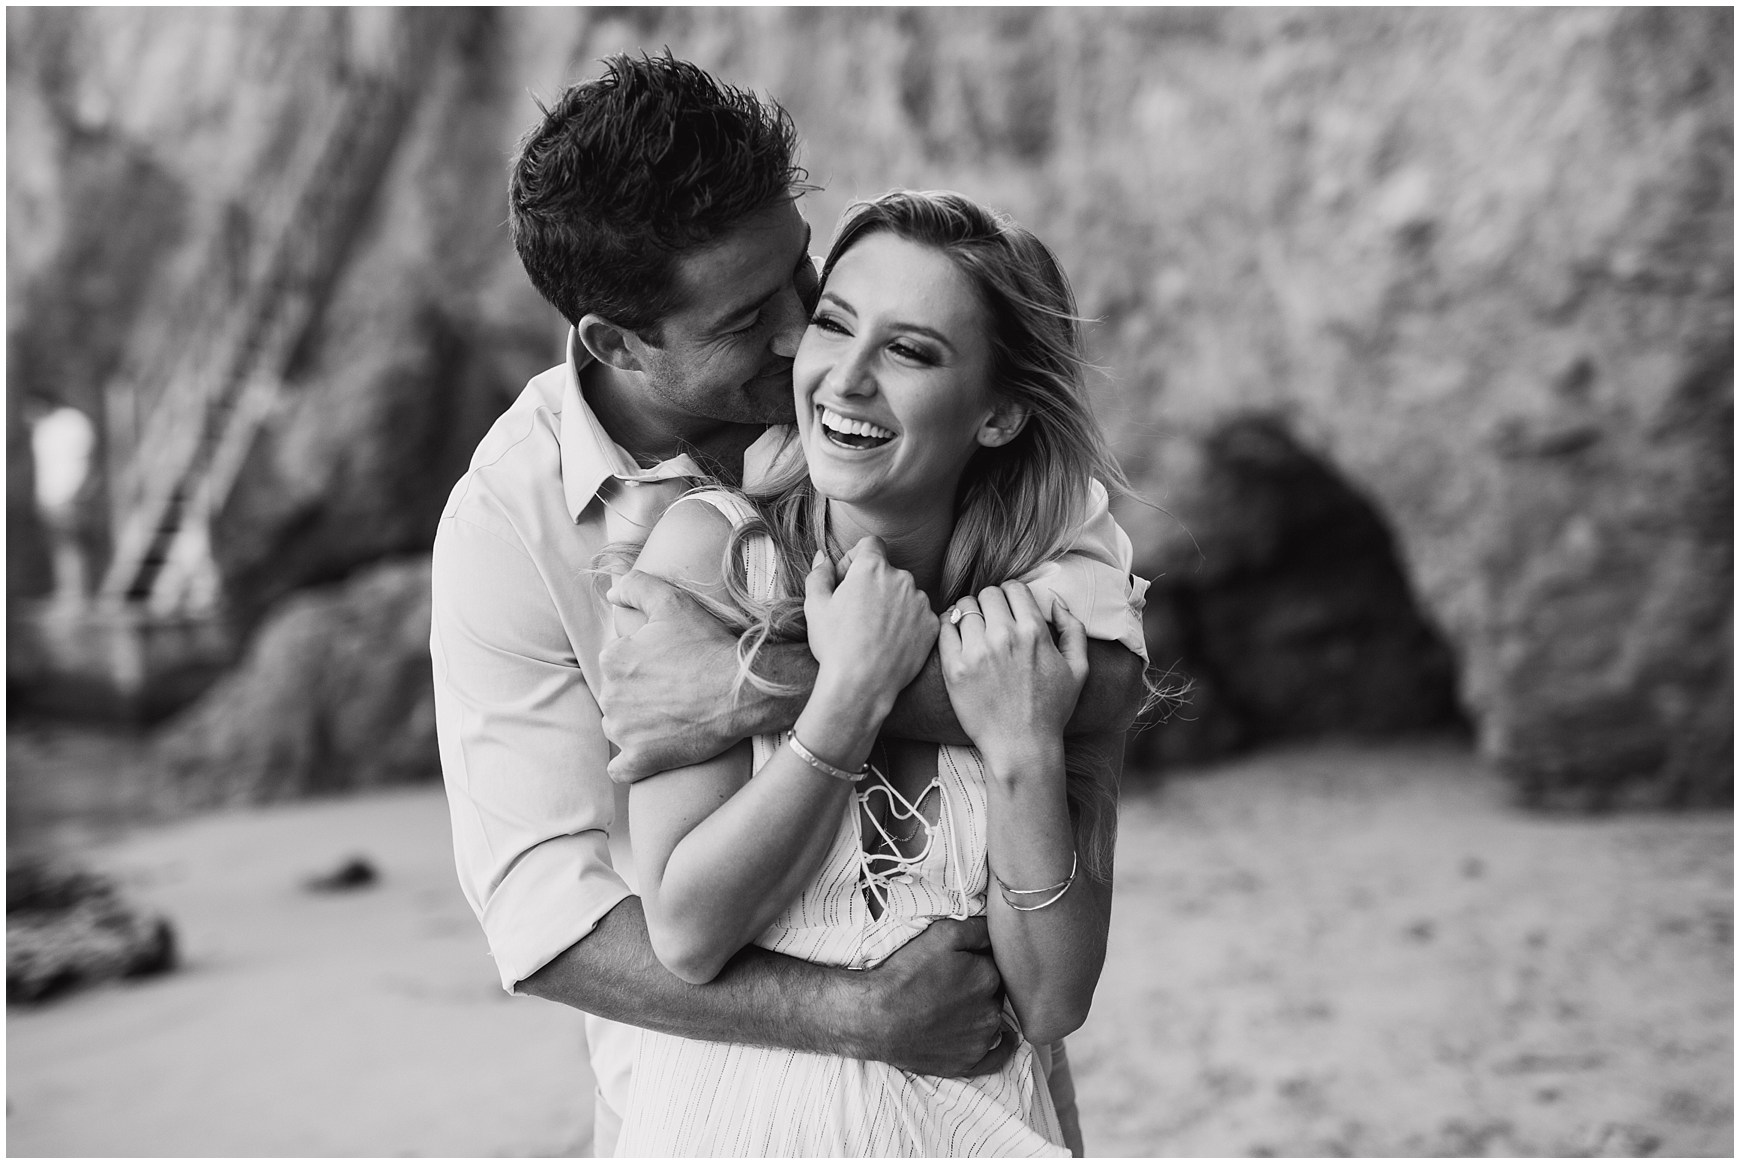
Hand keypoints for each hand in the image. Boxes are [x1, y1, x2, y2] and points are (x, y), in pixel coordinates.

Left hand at [600, 571, 750, 780]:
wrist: (741, 691)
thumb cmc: (709, 646)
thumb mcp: (674, 602)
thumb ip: (637, 587)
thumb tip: (612, 593)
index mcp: (613, 659)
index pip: (617, 663)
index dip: (642, 665)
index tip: (667, 667)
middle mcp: (610, 695)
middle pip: (617, 696)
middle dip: (637, 695)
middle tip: (672, 693)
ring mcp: (624, 731)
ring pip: (618, 728)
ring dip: (635, 726)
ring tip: (669, 719)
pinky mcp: (640, 760)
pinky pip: (620, 768)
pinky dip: (630, 764)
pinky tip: (648, 754)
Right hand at [803, 537, 936, 709]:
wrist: (862, 685)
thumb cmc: (835, 645)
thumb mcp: (815, 606)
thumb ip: (819, 574)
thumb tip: (823, 557)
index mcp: (873, 568)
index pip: (870, 545)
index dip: (855, 559)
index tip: (846, 581)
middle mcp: (902, 578)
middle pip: (888, 571)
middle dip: (873, 585)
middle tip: (856, 613)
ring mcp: (921, 602)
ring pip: (905, 594)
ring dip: (891, 604)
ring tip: (873, 632)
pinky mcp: (932, 625)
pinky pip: (918, 616)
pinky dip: (907, 624)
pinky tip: (890, 642)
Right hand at [853, 917, 1014, 1076]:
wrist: (876, 1017)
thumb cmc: (906, 974)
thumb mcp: (942, 934)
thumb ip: (978, 928)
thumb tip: (998, 929)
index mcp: (989, 977)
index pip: (994, 962)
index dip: (977, 959)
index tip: (959, 962)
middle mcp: (992, 1011)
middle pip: (994, 991)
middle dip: (980, 985)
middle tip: (951, 983)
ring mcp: (981, 1040)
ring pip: (991, 1019)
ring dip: (982, 1012)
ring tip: (952, 1007)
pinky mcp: (968, 1063)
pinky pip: (995, 1057)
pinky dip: (998, 1048)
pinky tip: (1000, 1040)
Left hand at [939, 582, 1087, 767]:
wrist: (1021, 746)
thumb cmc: (1051, 710)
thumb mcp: (1078, 669)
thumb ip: (1073, 629)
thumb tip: (1056, 601)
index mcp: (1034, 632)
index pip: (1013, 588)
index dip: (1011, 595)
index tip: (1009, 609)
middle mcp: (1004, 637)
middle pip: (987, 594)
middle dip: (990, 603)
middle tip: (990, 619)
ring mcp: (976, 652)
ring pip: (964, 607)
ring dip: (968, 613)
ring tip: (973, 628)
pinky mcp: (954, 668)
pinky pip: (944, 628)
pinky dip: (948, 625)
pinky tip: (956, 636)